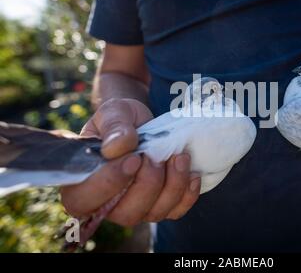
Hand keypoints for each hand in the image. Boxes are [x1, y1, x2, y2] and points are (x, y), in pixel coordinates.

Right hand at [60, 98, 200, 225]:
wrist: (143, 122)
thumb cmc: (121, 120)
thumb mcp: (114, 111)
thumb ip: (113, 126)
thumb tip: (117, 147)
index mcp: (83, 182)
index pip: (83, 200)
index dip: (108, 184)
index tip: (133, 158)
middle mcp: (107, 203)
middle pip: (125, 214)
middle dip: (147, 184)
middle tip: (155, 157)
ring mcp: (136, 208)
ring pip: (154, 215)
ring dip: (172, 186)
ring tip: (179, 157)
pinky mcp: (160, 206)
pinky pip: (176, 212)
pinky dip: (187, 195)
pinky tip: (192, 173)